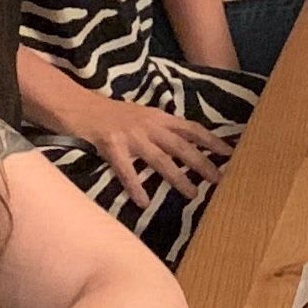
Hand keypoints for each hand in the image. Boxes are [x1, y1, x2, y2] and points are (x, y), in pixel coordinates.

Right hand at [49, 85, 231, 207]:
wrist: (76, 104)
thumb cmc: (109, 113)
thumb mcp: (140, 115)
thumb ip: (160, 128)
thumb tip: (183, 143)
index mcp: (157, 117)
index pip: (191, 128)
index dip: (211, 140)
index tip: (231, 153)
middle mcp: (148, 125)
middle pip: (181, 146)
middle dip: (202, 163)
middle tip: (220, 180)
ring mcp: (130, 135)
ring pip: (160, 159)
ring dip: (177, 178)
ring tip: (192, 194)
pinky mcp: (110, 145)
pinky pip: (125, 170)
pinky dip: (136, 186)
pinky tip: (144, 202)